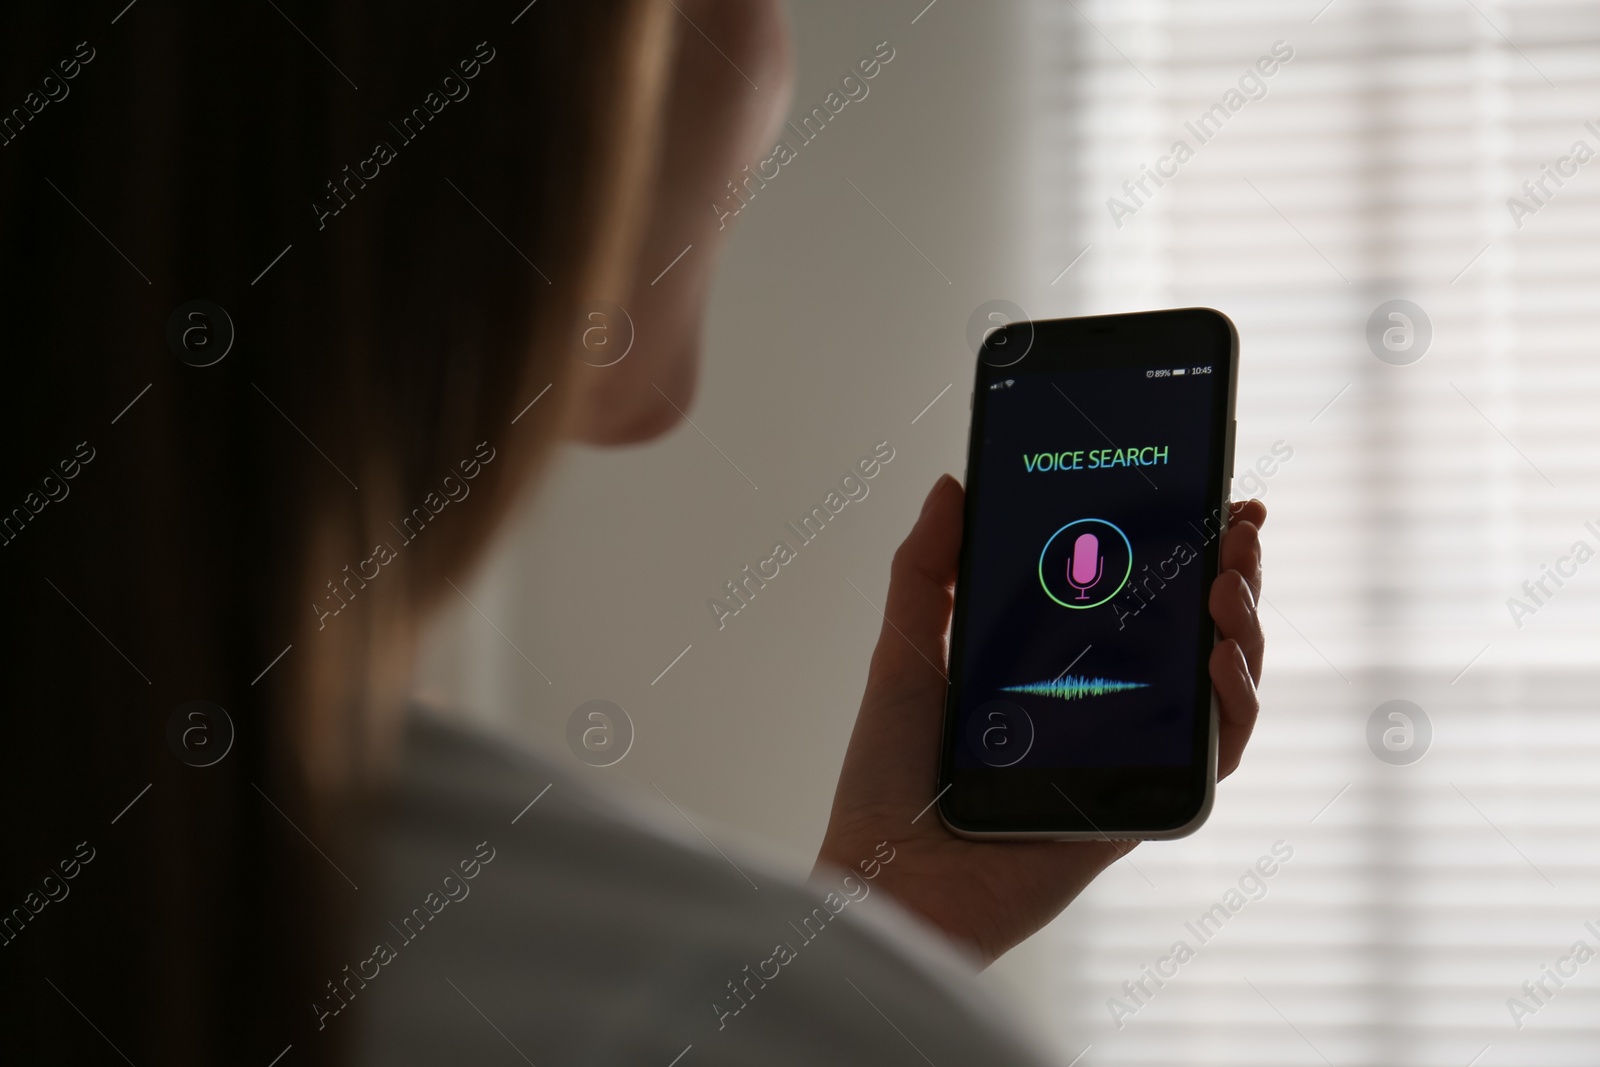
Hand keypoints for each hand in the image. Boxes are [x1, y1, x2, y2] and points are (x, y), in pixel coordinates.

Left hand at [811, 474, 1265, 965]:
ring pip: (1219, 688)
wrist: (886, 880)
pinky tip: (1220, 661)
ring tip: (1228, 582)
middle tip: (1238, 525)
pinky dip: (1234, 709)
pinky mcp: (1139, 808)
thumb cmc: (885, 780)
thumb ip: (927, 572)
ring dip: (1244, 628)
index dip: (1180, 546)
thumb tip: (951, 485)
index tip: (1206, 496)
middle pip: (1193, 632)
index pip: (1136, 595)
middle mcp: (1101, 708)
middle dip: (1230, 572)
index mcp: (1052, 668)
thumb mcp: (905, 653)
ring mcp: (1126, 757)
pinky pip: (1212, 759)